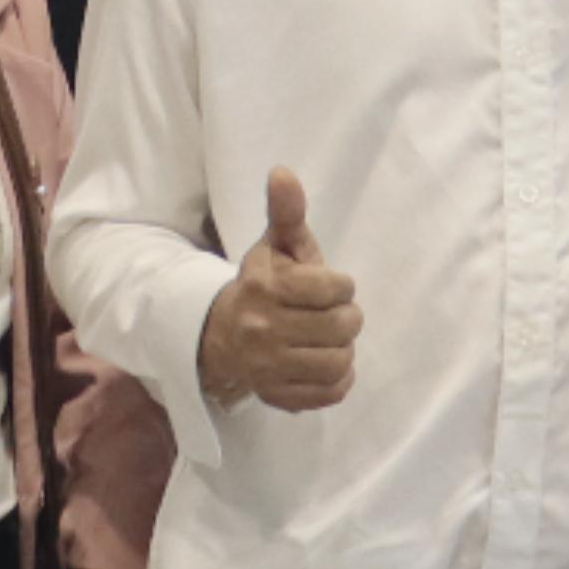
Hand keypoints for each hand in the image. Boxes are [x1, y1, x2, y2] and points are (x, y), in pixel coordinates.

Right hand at [196, 169, 357, 412]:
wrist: (222, 335)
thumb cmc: (263, 285)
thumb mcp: (274, 245)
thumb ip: (286, 211)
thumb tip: (283, 172)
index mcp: (265, 288)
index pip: (335, 288)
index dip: (341, 285)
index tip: (329, 286)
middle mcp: (263, 329)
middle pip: (343, 327)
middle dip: (346, 317)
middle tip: (334, 314)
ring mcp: (269, 367)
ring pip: (339, 361)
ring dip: (343, 349)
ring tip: (329, 339)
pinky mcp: (278, 395)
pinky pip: (330, 393)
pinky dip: (337, 380)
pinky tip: (324, 362)